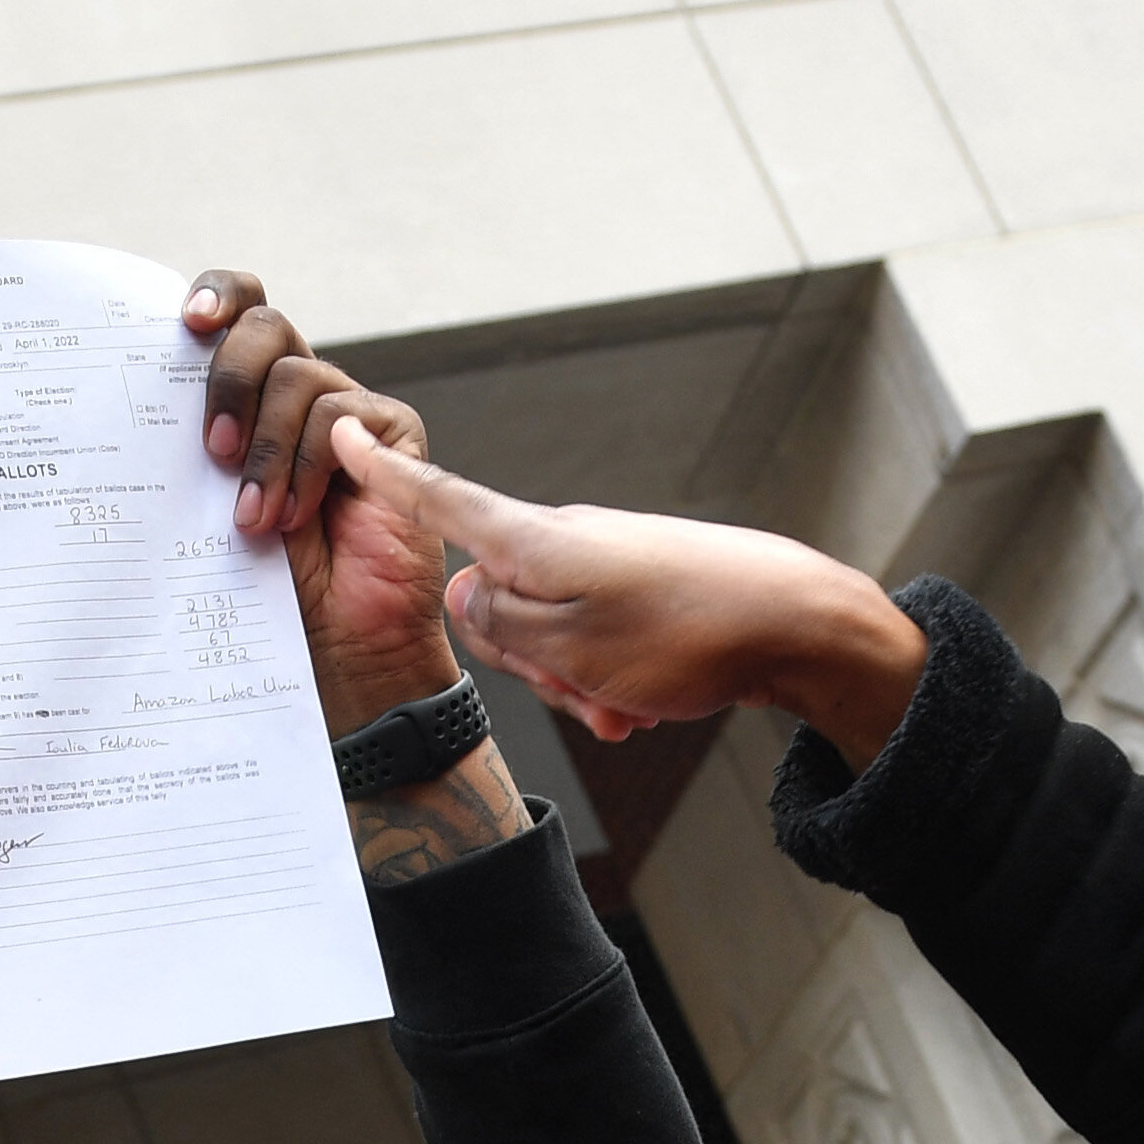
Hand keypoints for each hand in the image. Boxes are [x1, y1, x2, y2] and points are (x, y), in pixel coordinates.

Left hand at [184, 270, 459, 733]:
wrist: (336, 641)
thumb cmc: (271, 583)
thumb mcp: (212, 505)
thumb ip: (198, 448)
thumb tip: (148, 399)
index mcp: (252, 395)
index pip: (239, 311)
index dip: (217, 296)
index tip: (186, 323)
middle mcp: (300, 392)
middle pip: (265, 326)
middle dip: (229, 379)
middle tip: (211, 451)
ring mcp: (349, 409)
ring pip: (298, 375)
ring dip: (266, 451)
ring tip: (255, 517)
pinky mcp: (391, 432)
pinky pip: (339, 417)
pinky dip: (307, 467)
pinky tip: (297, 516)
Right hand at [321, 419, 930, 760]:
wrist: (798, 624)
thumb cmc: (684, 635)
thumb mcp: (569, 647)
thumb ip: (500, 625)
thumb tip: (465, 594)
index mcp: (535, 544)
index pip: (441, 503)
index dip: (388, 477)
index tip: (345, 432)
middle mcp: (566, 543)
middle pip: (497, 602)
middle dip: (524, 664)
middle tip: (580, 694)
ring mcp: (607, 564)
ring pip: (552, 635)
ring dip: (577, 685)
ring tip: (626, 710)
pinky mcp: (645, 588)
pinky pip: (600, 643)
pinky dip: (613, 683)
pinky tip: (646, 710)